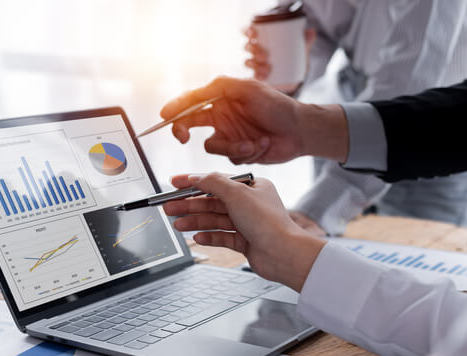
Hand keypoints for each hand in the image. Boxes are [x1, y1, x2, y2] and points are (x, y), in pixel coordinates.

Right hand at [160, 77, 348, 164]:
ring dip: (233, 146)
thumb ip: (219, 86)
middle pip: (190, 125)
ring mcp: (228, 136)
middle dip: (183, 130)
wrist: (300, 131)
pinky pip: (230, 158)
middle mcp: (221, 118)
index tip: (166, 116)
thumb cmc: (277, 106)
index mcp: (221, 100)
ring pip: (213, 147)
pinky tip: (263, 144)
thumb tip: (196, 90)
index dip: (176, 109)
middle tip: (183, 136)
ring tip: (255, 141)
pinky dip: (247, 153)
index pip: (191, 104)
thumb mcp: (248, 88)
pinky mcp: (237, 153)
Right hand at [163, 172, 325, 291]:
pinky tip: (197, 238)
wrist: (284, 254)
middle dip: (189, 205)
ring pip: (214, 220)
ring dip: (195, 222)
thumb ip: (213, 183)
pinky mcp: (245, 242)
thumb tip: (196, 177)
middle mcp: (249, 204)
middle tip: (169, 207)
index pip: (216, 181)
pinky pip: (221, 237)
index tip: (174, 184)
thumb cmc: (269, 222)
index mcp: (251, 187)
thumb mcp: (237, 193)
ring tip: (177, 225)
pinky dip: (209, 237)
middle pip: (212, 202)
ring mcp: (246, 224)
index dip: (193, 183)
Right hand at [243, 26, 315, 94]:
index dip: (247, 32)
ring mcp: (255, 63)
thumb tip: (311, 32)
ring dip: (255, 64)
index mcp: (260, 39)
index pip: (248, 32)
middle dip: (254, 50)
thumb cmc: (292, 54)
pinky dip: (258, 76)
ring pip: (248, 62)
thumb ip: (305, 40)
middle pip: (248, 47)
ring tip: (267, 67)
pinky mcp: (257, 75)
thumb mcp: (299, 47)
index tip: (254, 35)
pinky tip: (264, 77)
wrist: (294, 73)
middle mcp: (255, 50)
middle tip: (265, 55)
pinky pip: (253, 75)